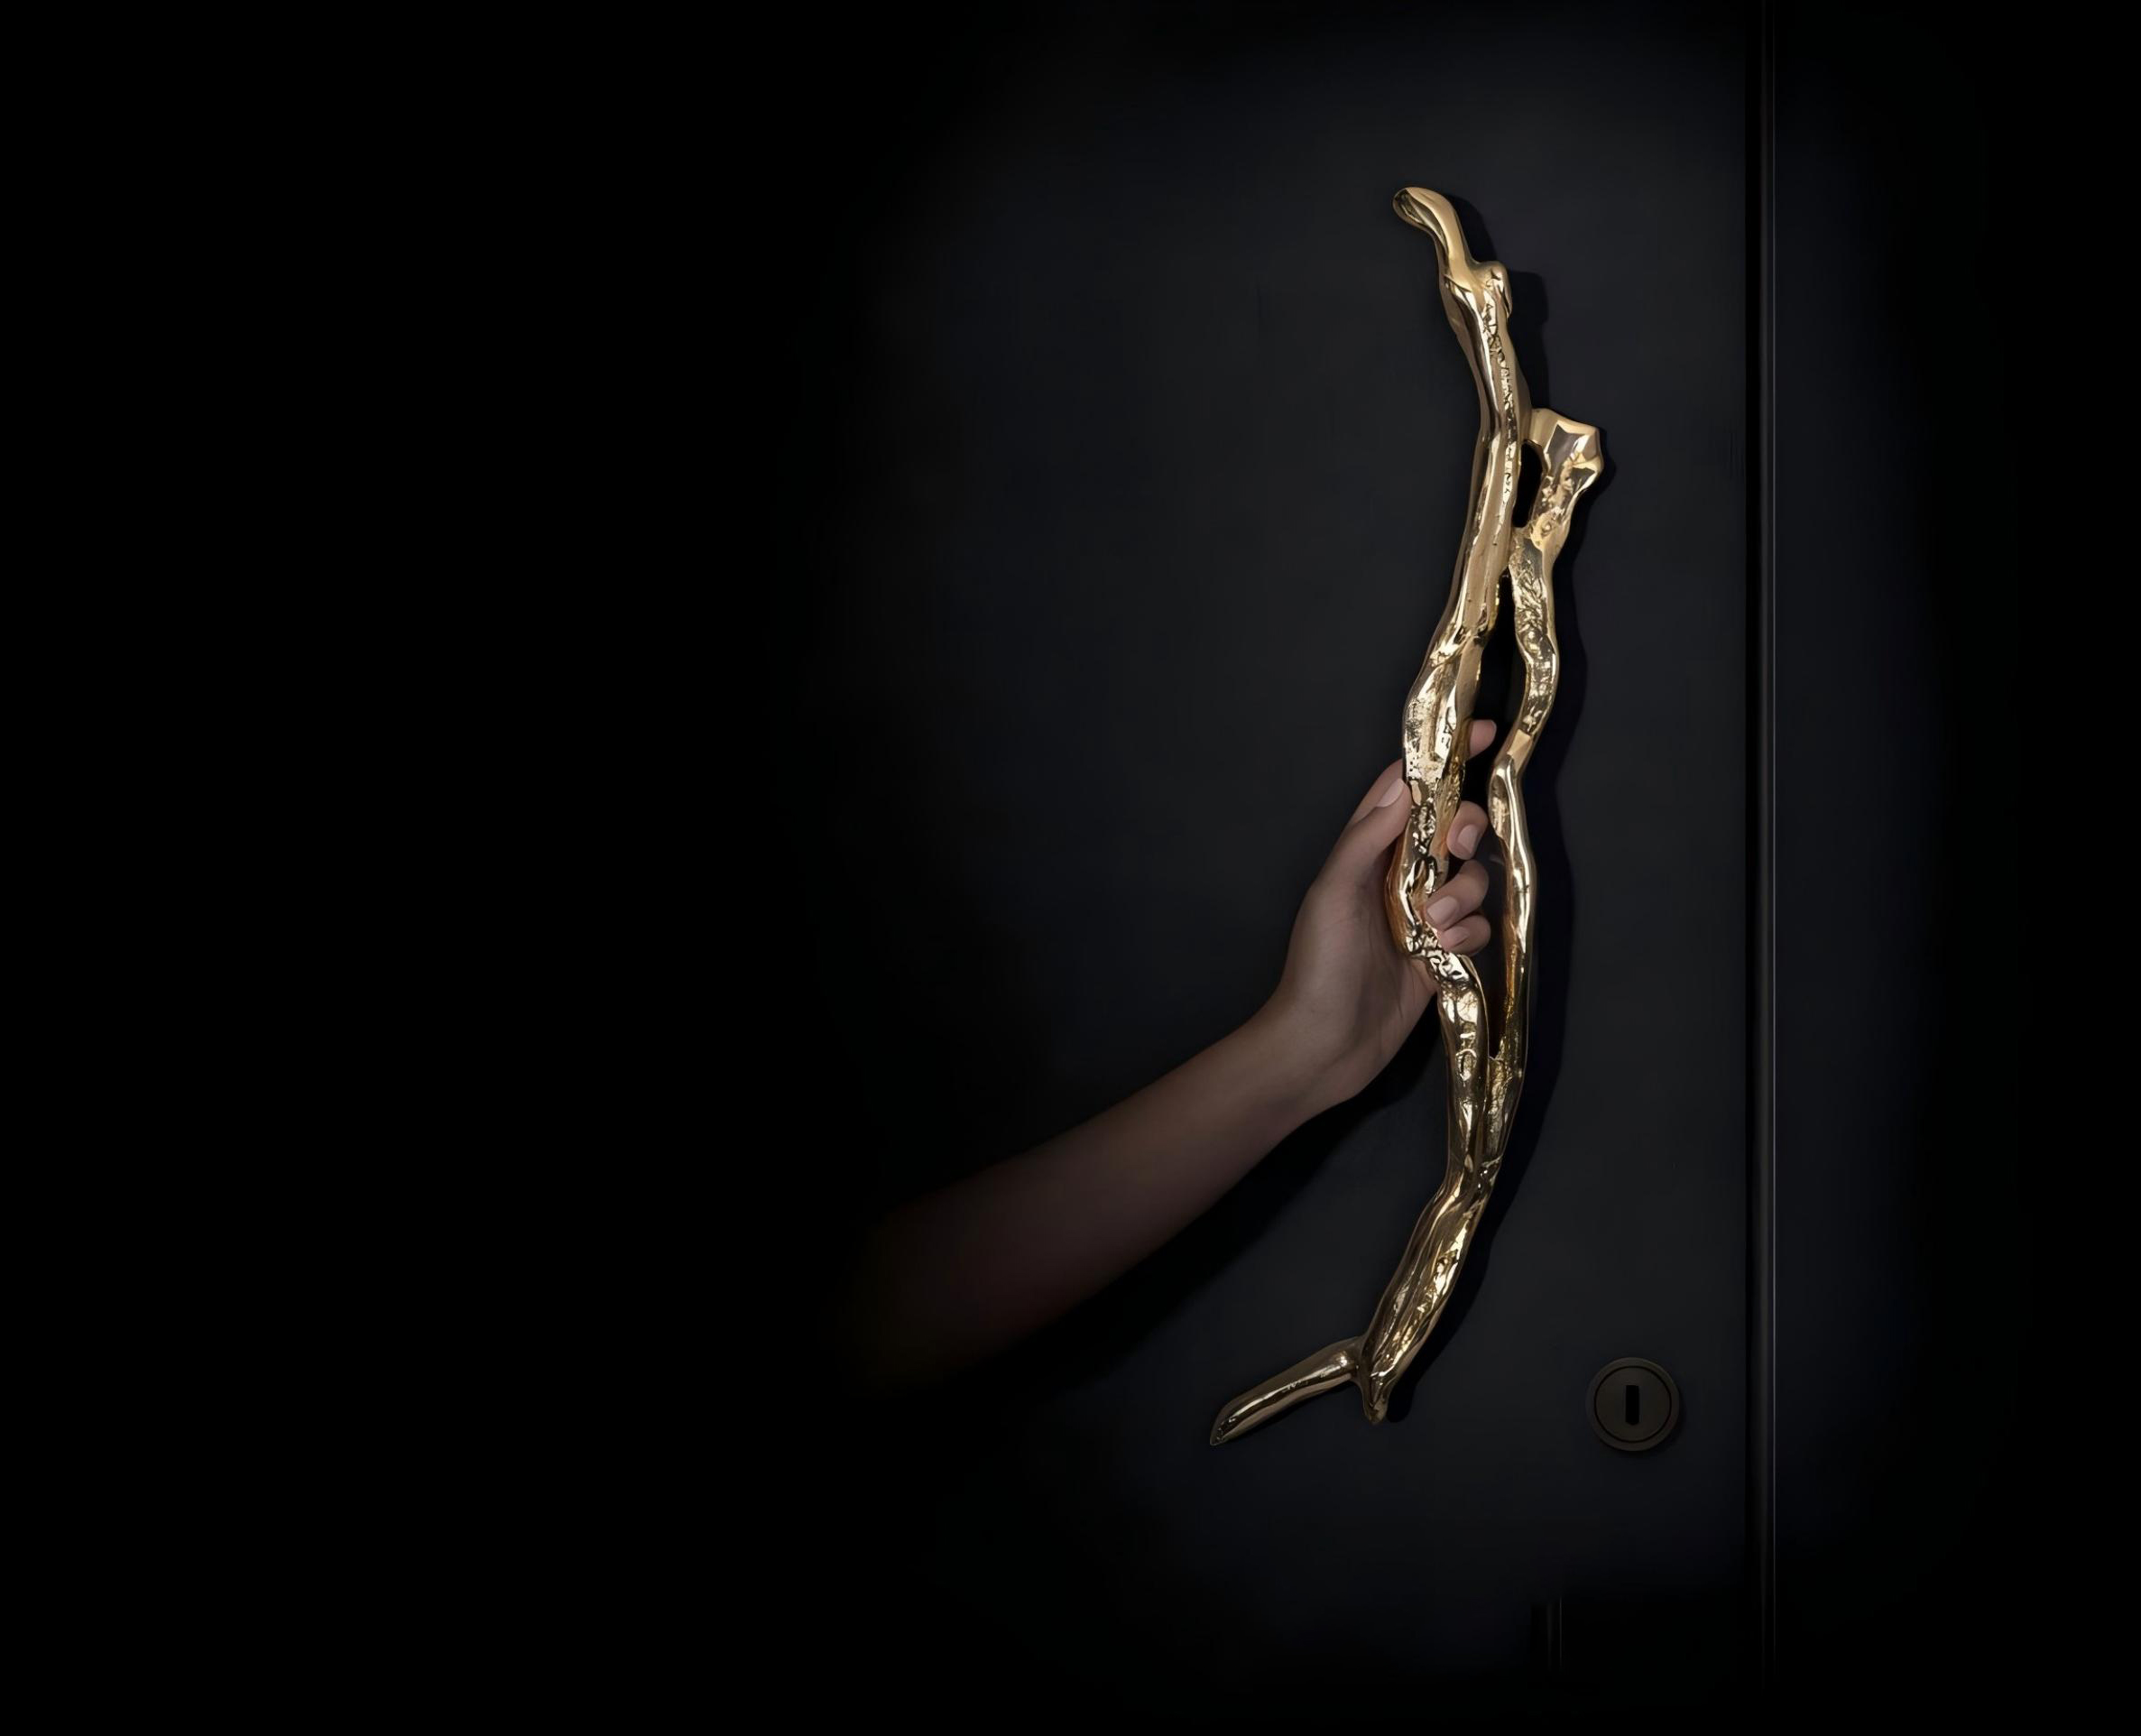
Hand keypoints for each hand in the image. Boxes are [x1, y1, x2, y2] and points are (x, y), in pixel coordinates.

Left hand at [1257, 725, 1496, 1112]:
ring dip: (1463, 897)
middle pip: (1456, 830)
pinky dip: (1467, 935)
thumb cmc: (1318, 966)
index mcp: (1367, 852)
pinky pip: (1477, 927)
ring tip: (1431, 926)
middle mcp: (1398, 877)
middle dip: (1467, 832)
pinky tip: (1441, 954)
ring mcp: (1423, 916)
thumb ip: (1367, 838)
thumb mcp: (1332, 892)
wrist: (1324, 1044)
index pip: (1408, 791)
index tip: (1481, 731)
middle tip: (1457, 850)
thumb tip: (1403, 785)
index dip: (1443, 760)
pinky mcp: (1443, 954)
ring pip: (1474, 880)